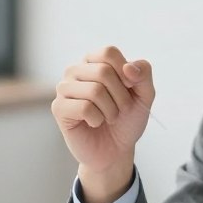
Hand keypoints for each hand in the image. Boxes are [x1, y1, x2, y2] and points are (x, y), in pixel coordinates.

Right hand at [51, 46, 155, 202]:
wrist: (115, 150)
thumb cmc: (127, 119)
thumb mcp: (145, 94)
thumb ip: (144, 73)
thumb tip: (128, 67)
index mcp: (93, 61)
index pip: (109, 52)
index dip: (126, 73)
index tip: (129, 89)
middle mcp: (75, 71)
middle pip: (103, 71)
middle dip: (121, 96)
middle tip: (119, 109)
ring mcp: (64, 88)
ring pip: (94, 90)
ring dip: (110, 110)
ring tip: (108, 117)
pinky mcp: (58, 108)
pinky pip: (84, 107)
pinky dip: (97, 119)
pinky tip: (94, 123)